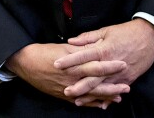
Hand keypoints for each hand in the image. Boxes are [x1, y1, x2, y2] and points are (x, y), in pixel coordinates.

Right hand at [6, 42, 128, 108]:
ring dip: (105, 97)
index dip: (111, 66)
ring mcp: (69, 89)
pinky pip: (80, 102)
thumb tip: (94, 48)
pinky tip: (100, 104)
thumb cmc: (44, 53)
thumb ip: (80, 49)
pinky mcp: (63, 95)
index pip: (97, 66)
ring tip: (118, 98)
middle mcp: (73, 79)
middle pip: (97, 85)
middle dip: (113, 87)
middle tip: (127, 88)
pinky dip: (91, 104)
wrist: (26, 64)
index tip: (123, 64)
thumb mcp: (64, 48)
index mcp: (74, 65)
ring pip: (91, 95)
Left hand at [54, 19, 153, 104]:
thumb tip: (71, 42)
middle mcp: (111, 64)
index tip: (56, 64)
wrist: (149, 37)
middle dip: (79, 86)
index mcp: (103, 49)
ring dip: (90, 95)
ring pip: (103, 87)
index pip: (83, 56)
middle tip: (65, 91)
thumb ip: (87, 38)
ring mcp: (120, 73)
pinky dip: (108, 98)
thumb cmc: (126, 32)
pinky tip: (100, 105)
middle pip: (92, 77)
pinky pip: (116, 90)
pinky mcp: (128, 78)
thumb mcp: (105, 31)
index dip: (69, 60)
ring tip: (77, 101)